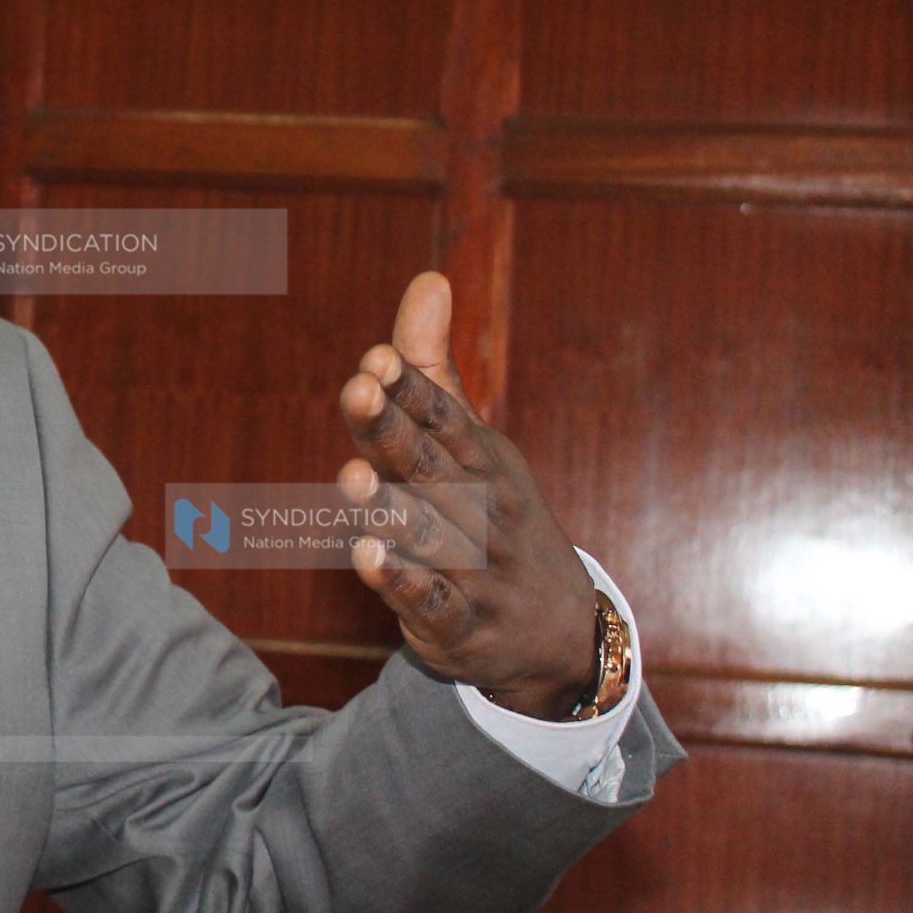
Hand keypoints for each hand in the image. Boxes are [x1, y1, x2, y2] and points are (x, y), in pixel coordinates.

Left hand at [336, 271, 599, 717]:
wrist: (557, 634)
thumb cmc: (493, 515)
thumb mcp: (472, 444)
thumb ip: (431, 371)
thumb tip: (428, 278)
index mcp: (479, 459)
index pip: (442, 419)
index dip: (409, 390)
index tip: (375, 359)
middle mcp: (479, 509)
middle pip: (430, 467)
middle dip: (393, 430)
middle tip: (358, 392)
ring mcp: (473, 569)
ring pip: (428, 534)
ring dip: (391, 506)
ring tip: (355, 476)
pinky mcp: (458, 624)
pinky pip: (431, 602)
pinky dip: (402, 583)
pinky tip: (367, 557)